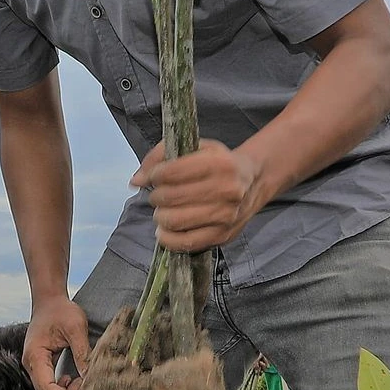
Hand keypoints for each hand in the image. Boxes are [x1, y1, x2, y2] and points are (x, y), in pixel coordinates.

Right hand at [25, 292, 88, 389]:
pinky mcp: (39, 365)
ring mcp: (33, 365)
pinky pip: (48, 384)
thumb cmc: (61, 310)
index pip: (47, 388)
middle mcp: (30, 364)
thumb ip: (83, 353)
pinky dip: (62, 388)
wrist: (49, 300)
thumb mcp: (76, 328)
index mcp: (35, 356)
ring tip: (82, 383)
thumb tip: (91, 378)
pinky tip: (74, 379)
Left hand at [132, 138, 264, 252]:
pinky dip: (167, 238)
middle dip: (156, 196)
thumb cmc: (219, 163)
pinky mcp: (223, 235)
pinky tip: (165, 229)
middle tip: (158, 195)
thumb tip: (137, 180)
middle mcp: (227, 190)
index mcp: (220, 163)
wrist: (253, 181)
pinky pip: (186, 242)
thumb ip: (162, 155)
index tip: (154, 176)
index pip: (173, 172)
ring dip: (160, 216)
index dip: (155, 175)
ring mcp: (226, 215)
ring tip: (163, 210)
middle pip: (171, 197)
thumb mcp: (197, 146)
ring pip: (175, 220)